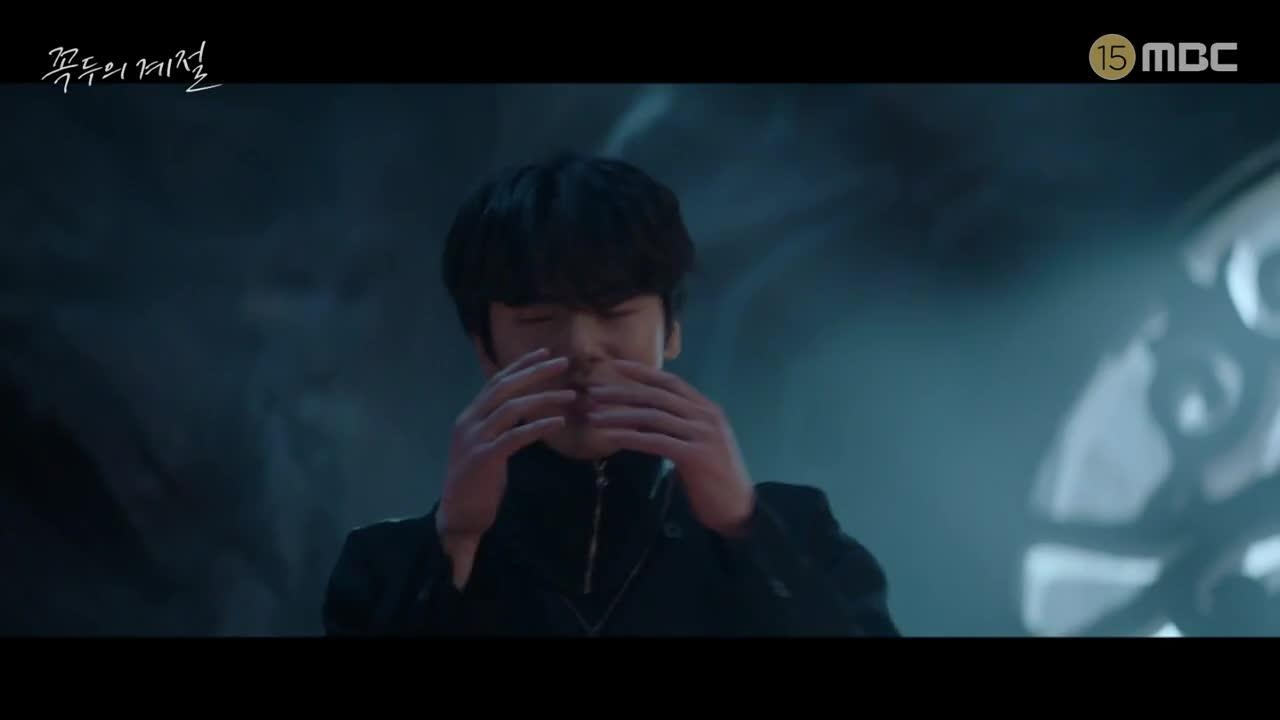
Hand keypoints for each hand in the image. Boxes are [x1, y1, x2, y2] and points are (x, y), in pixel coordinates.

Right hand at [437, 348, 574, 582]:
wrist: (457, 516)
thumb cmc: (476, 482)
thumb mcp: (487, 446)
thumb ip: (500, 426)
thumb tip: (525, 409)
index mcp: (470, 416)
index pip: (496, 382)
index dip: (520, 365)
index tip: (545, 353)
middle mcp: (469, 421)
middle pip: (505, 388)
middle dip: (536, 372)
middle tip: (564, 363)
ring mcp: (474, 439)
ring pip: (512, 408)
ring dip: (544, 399)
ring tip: (571, 396)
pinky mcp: (484, 458)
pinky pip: (515, 436)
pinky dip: (538, 427)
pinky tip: (559, 423)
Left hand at [586, 360, 755, 537]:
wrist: (738, 508)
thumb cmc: (714, 478)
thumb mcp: (698, 443)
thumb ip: (678, 427)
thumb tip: (641, 417)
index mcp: (708, 409)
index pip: (671, 382)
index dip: (642, 372)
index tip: (614, 366)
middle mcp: (707, 416)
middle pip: (657, 396)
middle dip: (622, 392)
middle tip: (593, 393)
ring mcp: (703, 435)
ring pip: (653, 417)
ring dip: (619, 415)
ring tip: (594, 417)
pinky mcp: (696, 456)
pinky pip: (656, 441)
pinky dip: (631, 438)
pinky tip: (611, 437)